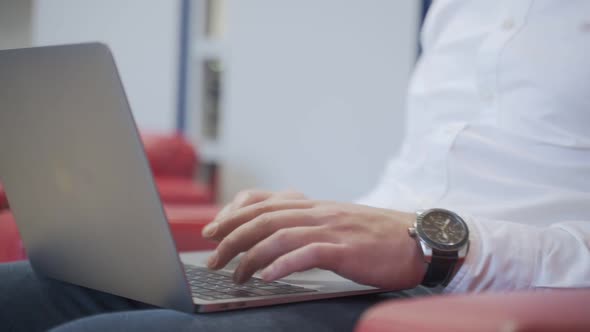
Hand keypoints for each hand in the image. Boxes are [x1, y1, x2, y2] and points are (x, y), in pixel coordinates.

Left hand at [202, 190, 425, 289]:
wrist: (418, 239)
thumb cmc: (378, 237)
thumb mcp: (338, 223)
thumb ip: (310, 225)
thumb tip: (279, 239)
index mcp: (314, 206)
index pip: (264, 202)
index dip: (233, 214)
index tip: (214, 230)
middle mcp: (317, 212)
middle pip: (263, 218)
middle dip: (231, 237)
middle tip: (213, 258)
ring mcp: (331, 229)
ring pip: (279, 235)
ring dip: (250, 255)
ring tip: (234, 275)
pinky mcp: (345, 250)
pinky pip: (308, 254)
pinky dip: (283, 265)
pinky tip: (266, 277)